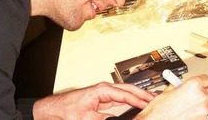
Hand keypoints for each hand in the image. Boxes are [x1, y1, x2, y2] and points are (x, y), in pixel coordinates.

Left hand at [33, 82, 155, 119]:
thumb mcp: (87, 118)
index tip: (149, 104)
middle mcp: (104, 89)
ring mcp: (104, 93)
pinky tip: (136, 104)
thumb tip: (118, 118)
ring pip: (126, 93)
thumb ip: (105, 119)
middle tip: (156, 99)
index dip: (138, 99)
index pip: (125, 94)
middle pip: (129, 89)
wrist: (51, 110)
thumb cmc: (65, 110)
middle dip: (143, 94)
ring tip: (150, 101)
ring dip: (138, 97)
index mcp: (102, 90)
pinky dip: (130, 101)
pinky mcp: (102, 99)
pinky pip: (120, 98)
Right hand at [137, 75, 207, 119]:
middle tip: (198, 95)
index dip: (202, 82)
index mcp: (193, 85)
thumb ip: (181, 86)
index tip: (200, 84)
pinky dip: (198, 115)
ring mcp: (203, 110)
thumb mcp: (169, 91)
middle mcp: (201, 96)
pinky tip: (188, 114)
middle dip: (206, 93)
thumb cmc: (159, 110)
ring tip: (189, 106)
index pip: (207, 79)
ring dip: (201, 105)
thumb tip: (184, 85)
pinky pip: (204, 115)